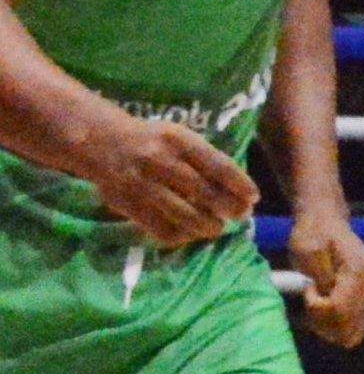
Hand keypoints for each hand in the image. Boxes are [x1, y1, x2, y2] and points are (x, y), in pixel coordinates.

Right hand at [76, 114, 259, 250]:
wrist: (101, 142)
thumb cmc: (152, 141)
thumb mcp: (180, 137)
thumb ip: (206, 159)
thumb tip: (240, 191)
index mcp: (178, 140)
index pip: (217, 165)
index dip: (240, 185)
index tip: (253, 197)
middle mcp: (160, 160)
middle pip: (204, 192)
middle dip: (229, 208)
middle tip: (240, 216)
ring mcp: (142, 184)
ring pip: (183, 214)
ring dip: (207, 225)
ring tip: (216, 227)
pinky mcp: (127, 204)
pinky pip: (160, 228)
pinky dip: (180, 236)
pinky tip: (189, 233)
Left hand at [287, 206, 363, 348]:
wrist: (326, 224)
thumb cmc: (311, 235)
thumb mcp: (306, 249)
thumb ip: (320, 277)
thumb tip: (330, 300)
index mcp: (359, 271)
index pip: (339, 309)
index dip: (316, 306)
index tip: (309, 288)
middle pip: (347, 327)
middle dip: (322, 319)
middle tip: (313, 296)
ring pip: (352, 334)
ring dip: (328, 325)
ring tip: (319, 301)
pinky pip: (355, 330)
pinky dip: (336, 326)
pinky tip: (327, 306)